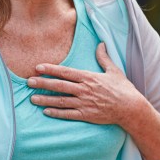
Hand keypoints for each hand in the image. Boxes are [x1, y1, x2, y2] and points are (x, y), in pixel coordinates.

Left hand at [27, 42, 144, 125]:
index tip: (38, 67)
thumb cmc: (123, 89)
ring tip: (32, 99)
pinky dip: (57, 113)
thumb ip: (104, 58)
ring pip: (61, 101)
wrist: (131, 108)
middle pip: (59, 86)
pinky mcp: (87, 115)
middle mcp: (85, 90)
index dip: (51, 70)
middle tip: (28, 82)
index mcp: (89, 77)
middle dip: (43, 83)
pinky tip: (46, 112)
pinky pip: (69, 114)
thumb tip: (100, 44)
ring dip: (45, 100)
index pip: (66, 72)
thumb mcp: (114, 70)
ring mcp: (85, 103)